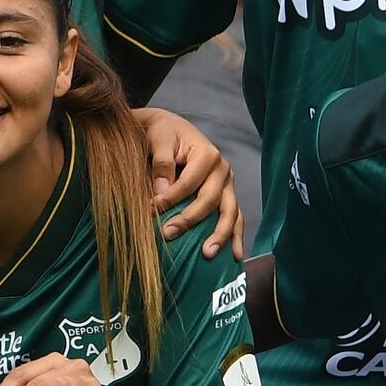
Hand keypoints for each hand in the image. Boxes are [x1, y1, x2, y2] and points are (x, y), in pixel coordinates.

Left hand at [139, 104, 240, 255]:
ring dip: (220, 235)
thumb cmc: (162, 134)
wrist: (171, 129)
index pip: (189, 183)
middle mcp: (223, 170)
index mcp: (208, 154)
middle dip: (189, 220)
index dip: (170, 199)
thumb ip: (161, 162)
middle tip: (168, 235)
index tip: (150, 210)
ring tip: (208, 254)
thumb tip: (161, 190)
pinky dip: (236, 237)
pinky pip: (235, 218)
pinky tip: (235, 256)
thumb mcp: (159, 138)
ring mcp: (227, 185)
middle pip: (210, 201)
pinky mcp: (227, 196)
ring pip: (230, 213)